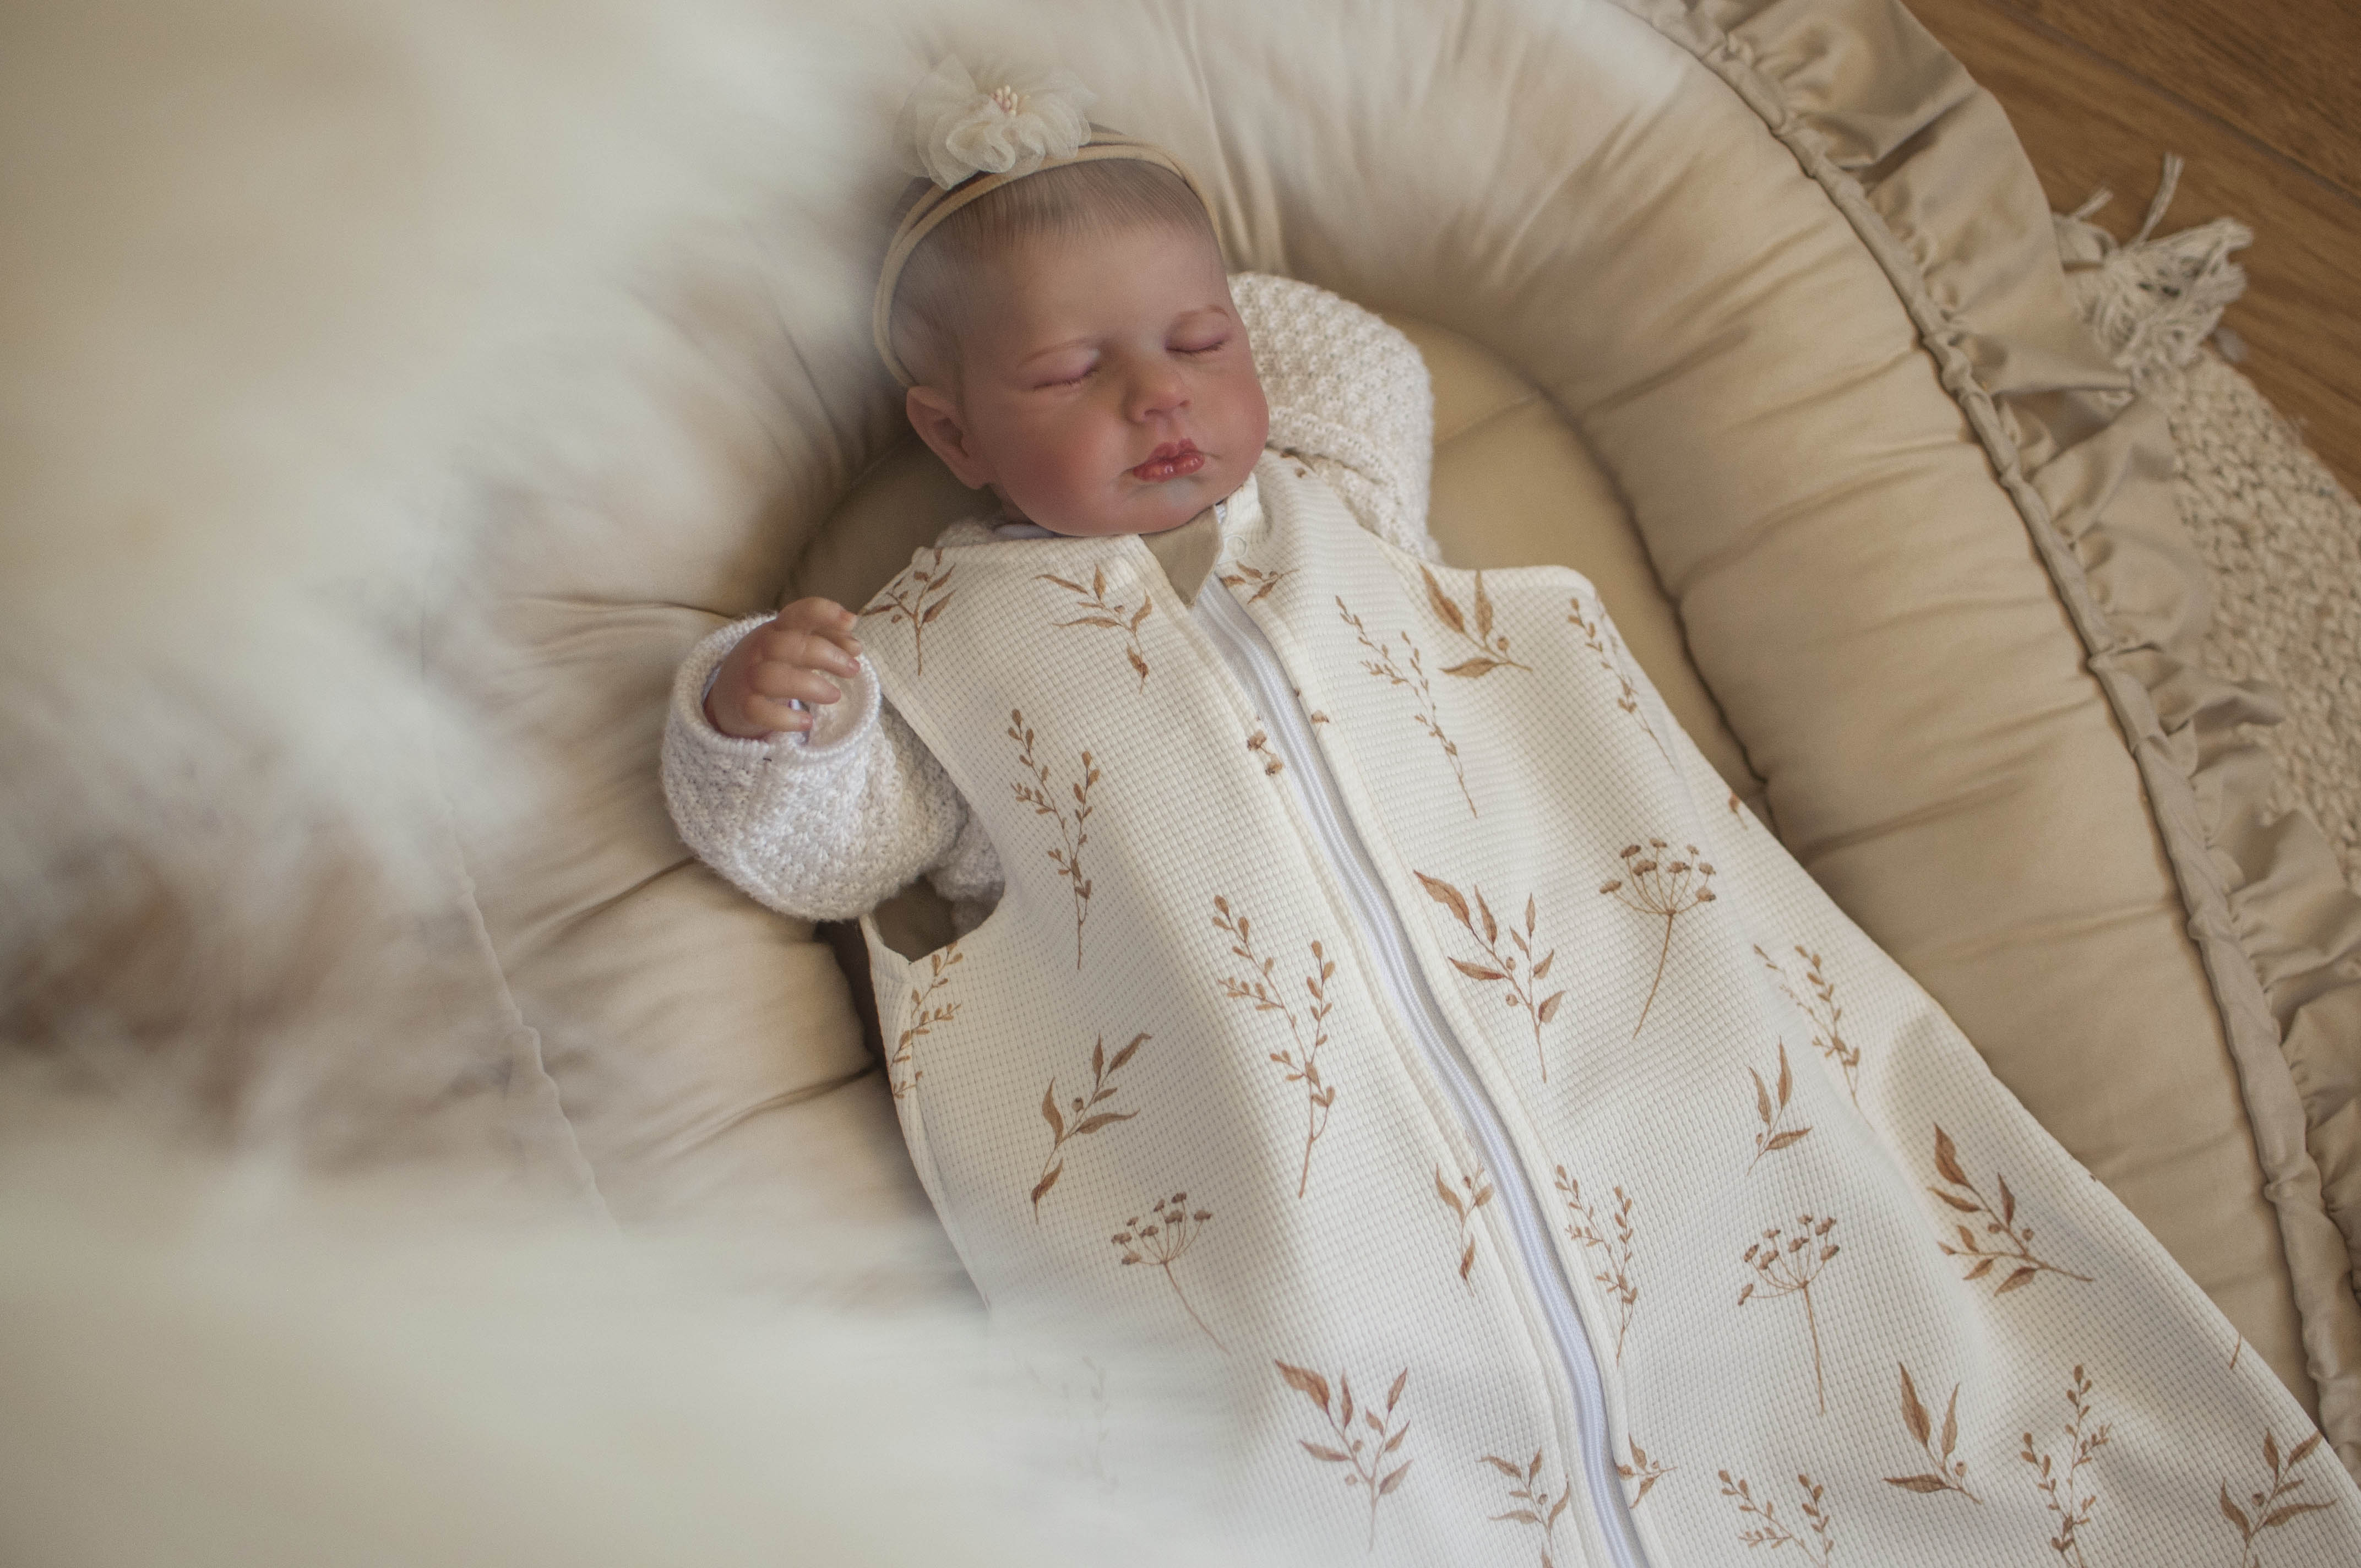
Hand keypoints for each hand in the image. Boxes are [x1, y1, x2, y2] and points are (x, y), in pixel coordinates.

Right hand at [704, 597, 863, 739]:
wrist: (730, 694)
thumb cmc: (774, 665)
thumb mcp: (798, 647)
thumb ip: (828, 641)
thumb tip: (855, 646)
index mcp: (777, 630)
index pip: (797, 614)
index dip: (823, 614)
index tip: (851, 622)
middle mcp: (760, 649)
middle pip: (790, 645)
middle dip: (827, 655)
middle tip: (854, 669)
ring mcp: (749, 677)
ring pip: (773, 677)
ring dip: (809, 686)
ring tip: (835, 695)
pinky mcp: (743, 706)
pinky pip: (758, 711)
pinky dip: (784, 719)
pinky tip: (807, 722)